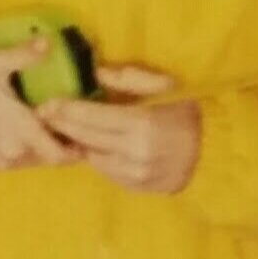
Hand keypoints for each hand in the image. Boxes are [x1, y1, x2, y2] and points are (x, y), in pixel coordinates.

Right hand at [0, 40, 83, 171]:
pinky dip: (25, 153)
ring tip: (49, 130)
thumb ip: (24, 55)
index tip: (82, 129)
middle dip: (62, 146)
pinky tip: (23, 136)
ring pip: (34, 162)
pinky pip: (16, 164)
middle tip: (69, 127)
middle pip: (51, 159)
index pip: (62, 154)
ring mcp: (0, 162)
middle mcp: (14, 152)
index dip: (76, 145)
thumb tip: (48, 41)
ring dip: (43, 150)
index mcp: (21, 129)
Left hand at [37, 63, 200, 194]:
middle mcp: (134, 152)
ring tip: (60, 128)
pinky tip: (87, 145)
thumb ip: (132, 78)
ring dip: (76, 143)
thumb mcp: (168, 86)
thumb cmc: (190, 114)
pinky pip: (105, 170)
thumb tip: (97, 71)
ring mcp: (134, 174)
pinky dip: (96, 156)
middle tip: (43, 114)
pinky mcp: (135, 187)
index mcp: (142, 123)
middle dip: (63, 125)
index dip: (68, 110)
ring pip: (92, 157)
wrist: (214, 154)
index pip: (93, 116)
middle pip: (87, 138)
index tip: (47, 103)